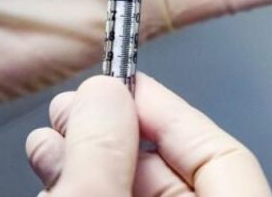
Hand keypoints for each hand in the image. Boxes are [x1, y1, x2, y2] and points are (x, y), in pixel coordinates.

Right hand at [26, 74, 271, 195]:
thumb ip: (103, 158)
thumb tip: (104, 98)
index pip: (222, 157)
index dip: (169, 112)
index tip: (123, 86)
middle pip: (176, 175)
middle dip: (115, 136)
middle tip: (74, 110)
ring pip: (139, 195)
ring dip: (91, 163)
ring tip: (49, 141)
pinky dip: (88, 192)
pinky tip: (53, 178)